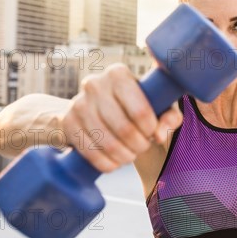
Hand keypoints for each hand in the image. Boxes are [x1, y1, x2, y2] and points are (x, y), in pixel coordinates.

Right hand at [59, 63, 182, 172]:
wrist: (93, 109)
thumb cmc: (133, 105)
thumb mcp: (157, 105)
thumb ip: (169, 117)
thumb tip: (160, 135)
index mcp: (118, 74)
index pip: (140, 109)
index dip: (150, 128)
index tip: (153, 133)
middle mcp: (95, 84)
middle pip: (124, 128)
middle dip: (138, 144)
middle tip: (143, 147)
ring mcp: (77, 104)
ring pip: (106, 142)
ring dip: (123, 156)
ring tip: (131, 155)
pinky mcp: (67, 123)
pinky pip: (89, 152)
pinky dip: (106, 163)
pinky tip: (115, 163)